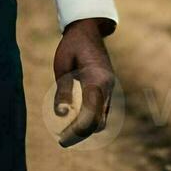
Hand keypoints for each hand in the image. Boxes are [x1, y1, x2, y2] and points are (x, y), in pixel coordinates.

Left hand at [52, 18, 115, 147]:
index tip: (62, 138)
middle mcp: (107, 86)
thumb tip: (61, 113)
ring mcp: (110, 88)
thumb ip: (63, 90)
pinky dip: (91, 120)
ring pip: (102, 118)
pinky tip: (75, 123)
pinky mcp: (107, 89)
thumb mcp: (62, 65)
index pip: (90, 114)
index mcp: (96, 79)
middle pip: (98, 121)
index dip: (77, 130)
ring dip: (86, 129)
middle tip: (62, 141)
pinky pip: (102, 111)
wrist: (88, 29)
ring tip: (66, 134)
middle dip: (81, 134)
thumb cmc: (72, 45)